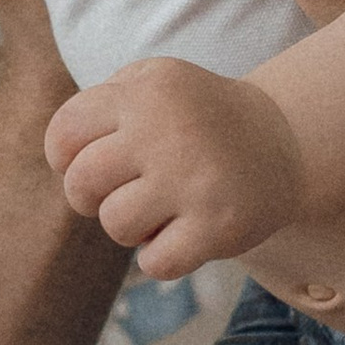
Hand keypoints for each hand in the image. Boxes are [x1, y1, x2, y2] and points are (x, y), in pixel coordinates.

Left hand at [41, 57, 305, 276]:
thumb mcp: (154, 82)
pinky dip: (162, 258)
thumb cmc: (198, 117)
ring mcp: (194, 180)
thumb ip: (100, 104)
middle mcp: (168, 130)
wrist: (284, 142)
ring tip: (161, 210)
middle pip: (81, 183)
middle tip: (125, 191)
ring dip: (131, 227)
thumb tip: (61, 155)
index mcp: (146, 91)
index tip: (88, 163)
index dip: (64, 158)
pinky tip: (184, 236)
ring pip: (115, 225)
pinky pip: (155, 262)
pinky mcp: (219, 225)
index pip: (65, 133)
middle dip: (91, 197)